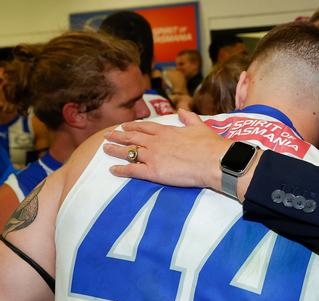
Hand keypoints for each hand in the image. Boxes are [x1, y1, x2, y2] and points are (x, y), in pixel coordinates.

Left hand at [103, 109, 230, 188]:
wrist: (213, 161)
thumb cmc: (209, 144)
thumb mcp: (199, 126)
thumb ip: (188, 118)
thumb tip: (182, 110)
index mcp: (167, 131)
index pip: (145, 127)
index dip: (133, 126)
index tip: (124, 126)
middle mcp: (156, 142)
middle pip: (132, 137)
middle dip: (119, 136)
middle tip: (107, 135)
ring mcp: (153, 156)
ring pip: (129, 152)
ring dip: (115, 150)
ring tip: (105, 149)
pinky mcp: (153, 172)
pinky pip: (133, 170)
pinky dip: (121, 169)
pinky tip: (112, 169)